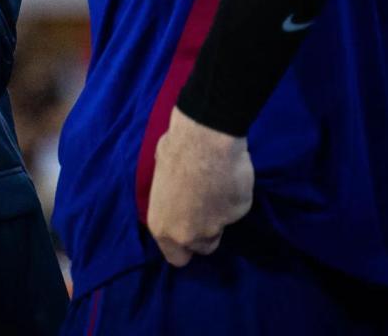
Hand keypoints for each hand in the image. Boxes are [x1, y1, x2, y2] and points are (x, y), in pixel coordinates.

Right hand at [145, 106, 254, 265]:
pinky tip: (192, 176)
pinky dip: (178, 190)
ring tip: (200, 193)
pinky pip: (168, 193)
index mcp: (179, 237)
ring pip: (168, 215)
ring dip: (181, 211)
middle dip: (189, 232)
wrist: (203, 136)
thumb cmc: (225, 179)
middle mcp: (158, 221)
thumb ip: (216, 225)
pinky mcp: (153, 173)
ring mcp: (153, 196)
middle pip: (173, 240)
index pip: (198, 251)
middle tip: (208, 213)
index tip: (220, 225)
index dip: (212, 239)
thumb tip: (209, 220)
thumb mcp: (234, 212)